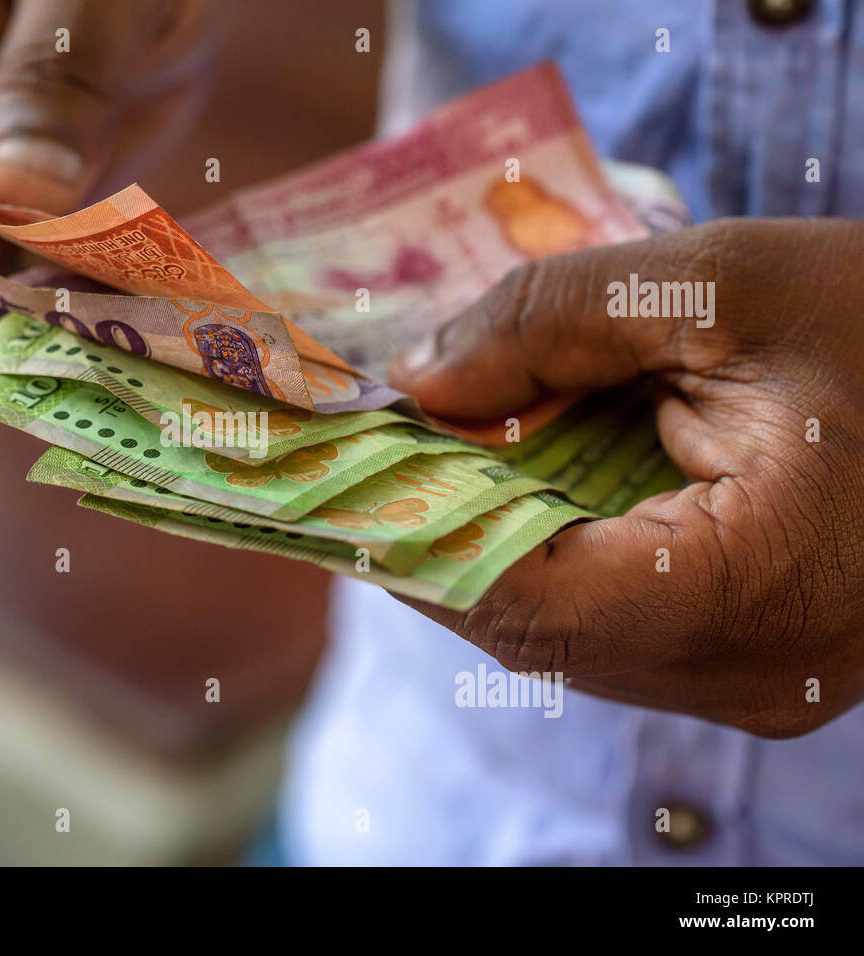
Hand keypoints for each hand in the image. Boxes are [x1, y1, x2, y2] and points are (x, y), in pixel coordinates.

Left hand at [389, 218, 863, 737]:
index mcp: (750, 596)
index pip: (517, 601)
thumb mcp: (717, 287)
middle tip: (364, 452)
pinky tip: (518, 479)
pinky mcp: (750, 652)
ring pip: (563, 626)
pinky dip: (548, 549)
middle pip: (528, 621)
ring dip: (485, 539)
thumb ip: (546, 323)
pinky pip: (610, 615)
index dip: (408, 535)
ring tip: (428, 455)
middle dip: (434, 529)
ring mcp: (752, 676)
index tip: (335, 469)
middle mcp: (745, 673)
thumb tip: (417, 380)